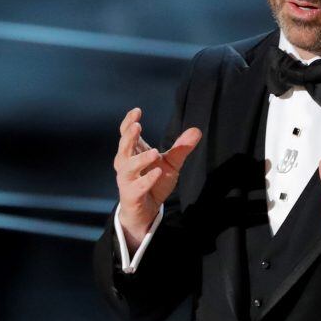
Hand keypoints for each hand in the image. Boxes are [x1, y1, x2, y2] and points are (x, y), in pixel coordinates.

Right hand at [114, 107, 201, 236]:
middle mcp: (126, 164)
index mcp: (133, 152)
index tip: (137, 110)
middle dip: (129, 136)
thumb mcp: (171, 163)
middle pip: (123, 148)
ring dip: (140, 159)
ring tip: (154, 151)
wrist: (147, 210)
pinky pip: (137, 188)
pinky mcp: (132, 196)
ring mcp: (127, 181)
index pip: (126, 134)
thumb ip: (181, 148)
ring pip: (128, 168)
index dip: (129, 122)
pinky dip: (147, 180)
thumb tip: (197, 130)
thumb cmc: (155, 181)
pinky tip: (157, 172)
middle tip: (137, 125)